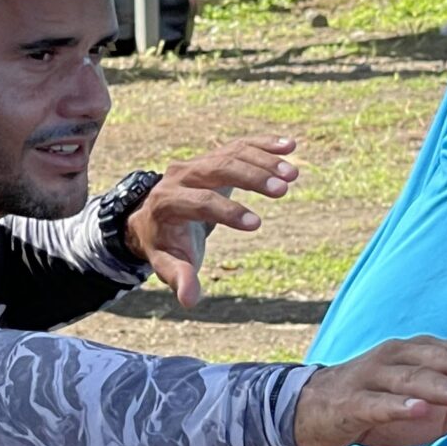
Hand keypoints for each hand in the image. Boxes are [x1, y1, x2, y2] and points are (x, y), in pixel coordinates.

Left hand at [124, 135, 300, 305]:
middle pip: (218, 168)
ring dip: (263, 161)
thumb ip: (179, 277)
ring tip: (293, 174)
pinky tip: (290, 145)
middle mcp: (180, 176)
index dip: (228, 212)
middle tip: (283, 189)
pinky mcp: (213, 157)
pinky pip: (239, 147)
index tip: (257, 224)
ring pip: (232, 153)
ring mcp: (197, 163)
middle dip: (251, 177)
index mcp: (167, 202)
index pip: (200, 203)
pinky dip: (264, 145)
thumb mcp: (167, 263)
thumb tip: (190, 300)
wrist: (154, 218)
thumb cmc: (165, 244)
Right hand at [292, 334, 446, 445]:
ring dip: (440, 386)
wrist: (312, 413)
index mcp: (421, 355)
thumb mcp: (440, 413)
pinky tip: (418, 412)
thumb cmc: (383, 407)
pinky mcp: (350, 404)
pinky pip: (376, 404)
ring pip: (411, 380)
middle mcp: (399, 358)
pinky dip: (397, 407)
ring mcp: (373, 379)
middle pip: (440, 359)